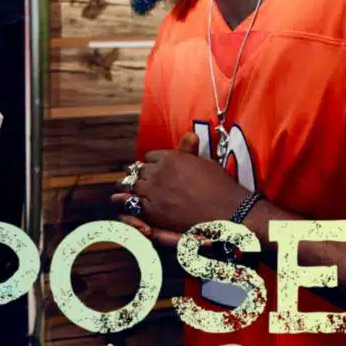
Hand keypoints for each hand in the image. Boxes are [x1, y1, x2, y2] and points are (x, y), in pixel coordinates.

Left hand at [111, 133, 248, 241]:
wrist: (225, 211)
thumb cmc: (220, 186)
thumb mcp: (205, 162)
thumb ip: (190, 151)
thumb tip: (189, 134)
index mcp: (170, 157)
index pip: (150, 158)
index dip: (150, 164)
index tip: (151, 170)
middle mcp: (158, 172)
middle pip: (138, 171)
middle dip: (137, 176)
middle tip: (132, 181)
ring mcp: (154, 191)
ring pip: (131, 186)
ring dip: (126, 188)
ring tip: (121, 191)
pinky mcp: (152, 210)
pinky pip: (132, 203)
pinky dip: (126, 203)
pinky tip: (122, 203)